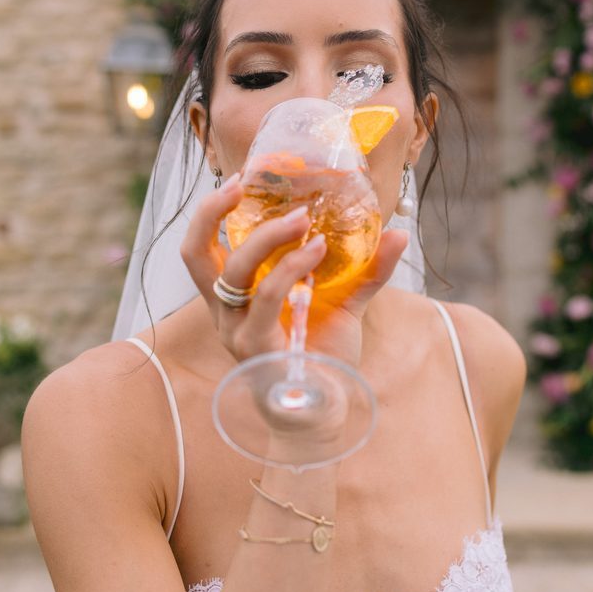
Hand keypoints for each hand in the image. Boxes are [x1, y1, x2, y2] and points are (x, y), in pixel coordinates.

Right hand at [180, 175, 408, 370]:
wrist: (328, 412)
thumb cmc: (325, 356)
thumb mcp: (345, 303)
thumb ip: (366, 269)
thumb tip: (397, 232)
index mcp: (235, 297)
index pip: (199, 249)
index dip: (209, 211)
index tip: (240, 178)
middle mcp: (225, 313)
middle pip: (195, 254)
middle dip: (213, 212)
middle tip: (245, 184)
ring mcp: (237, 332)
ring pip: (236, 270)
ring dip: (271, 236)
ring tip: (305, 218)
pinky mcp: (256, 348)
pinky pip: (267, 297)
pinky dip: (291, 267)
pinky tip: (317, 250)